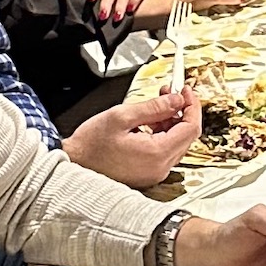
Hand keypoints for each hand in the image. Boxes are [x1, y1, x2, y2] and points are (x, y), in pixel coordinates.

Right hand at [65, 90, 202, 187]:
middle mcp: (159, 168)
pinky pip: (165, 151)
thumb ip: (154, 107)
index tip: (185, 91)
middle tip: (170, 93)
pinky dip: (163, 134)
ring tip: (157, 104)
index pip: (190, 128)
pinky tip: (150, 122)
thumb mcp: (122, 116)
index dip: (192, 106)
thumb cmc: (90, 145)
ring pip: (176, 143)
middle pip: (186, 136)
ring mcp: (154, 173)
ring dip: (171, 121)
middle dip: (181, 111)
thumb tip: (177, 100)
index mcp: (156, 153)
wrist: (73, 164)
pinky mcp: (147, 174)